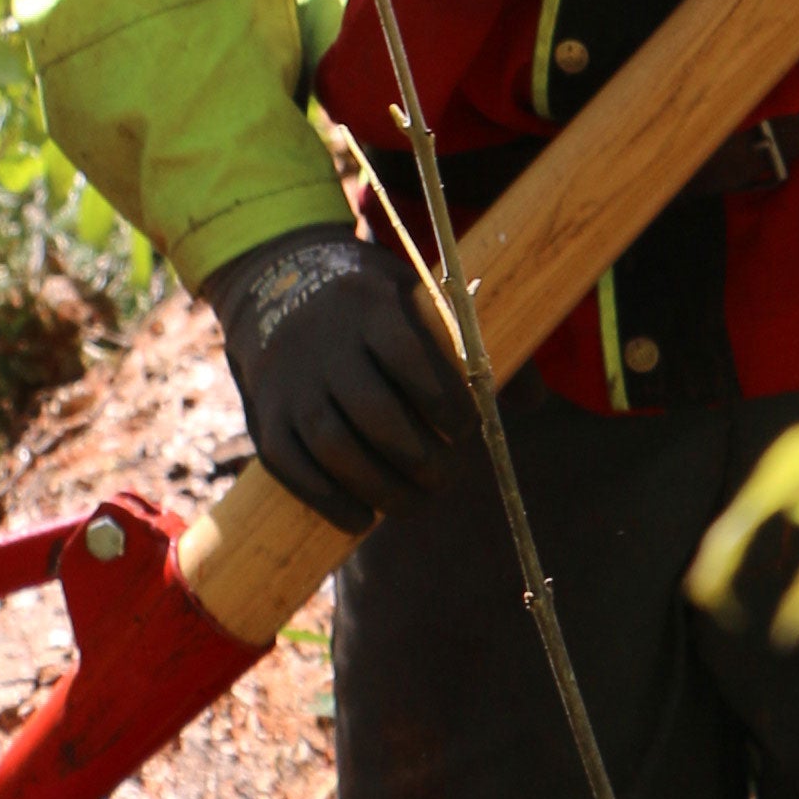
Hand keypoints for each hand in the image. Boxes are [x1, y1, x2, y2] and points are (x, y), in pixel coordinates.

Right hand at [206, 223, 473, 535]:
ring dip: (380, 487)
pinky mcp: (264, 416)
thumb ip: (475, 346)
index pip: (411, 359)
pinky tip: (363, 517)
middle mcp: (325, 343)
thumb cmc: (370, 302)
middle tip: (445, 478)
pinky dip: (329, 500)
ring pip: (333, 446)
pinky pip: (291, 468)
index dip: (446, 403)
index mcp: (370, 307)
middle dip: (419, 458)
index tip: (467, 428)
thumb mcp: (416, 296)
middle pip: (374, 413)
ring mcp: (289, 382)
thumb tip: (534, 403)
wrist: (276, 280)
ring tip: (414, 503)